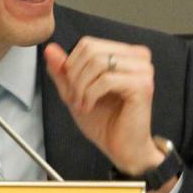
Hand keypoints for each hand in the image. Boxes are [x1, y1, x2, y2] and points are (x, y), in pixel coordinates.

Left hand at [43, 37, 165, 176]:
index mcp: (126, 54)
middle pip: (91, 51)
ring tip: (82, 104)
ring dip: (81, 87)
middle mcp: (138, 57)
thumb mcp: (76, 92)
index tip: (71, 88)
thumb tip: (50, 49)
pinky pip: (105, 80)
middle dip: (75, 77)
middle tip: (75, 98)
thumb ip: (63, 71)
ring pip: (97, 63)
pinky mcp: (142, 85)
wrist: (123, 148)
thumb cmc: (107, 123)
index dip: (72, 65)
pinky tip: (90, 107)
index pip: (88, 44)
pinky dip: (90, 95)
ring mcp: (143, 70)